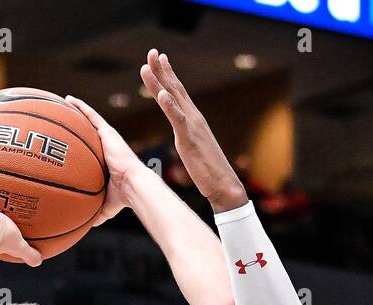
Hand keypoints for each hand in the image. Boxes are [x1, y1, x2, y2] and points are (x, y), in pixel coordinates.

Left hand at [63, 95, 144, 228]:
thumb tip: (88, 227)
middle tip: (63, 118)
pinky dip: (80, 107)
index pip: (92, 150)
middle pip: (90, 131)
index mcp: (107, 161)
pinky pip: (90, 115)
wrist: (133, 185)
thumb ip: (96, 212)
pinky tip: (67, 100)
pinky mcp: (108, 131)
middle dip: (78, 124)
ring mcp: (108, 137)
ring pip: (89, 119)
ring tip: (62, 103)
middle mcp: (107, 146)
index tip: (72, 141)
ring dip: (77, 110)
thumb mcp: (106, 205)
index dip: (83, 144)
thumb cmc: (122, 197)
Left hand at [141, 49, 247, 212]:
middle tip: (152, 51)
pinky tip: (161, 93)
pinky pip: (178, 119)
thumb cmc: (208, 171)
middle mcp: (193, 118)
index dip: (168, 75)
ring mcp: (192, 126)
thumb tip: (182, 134)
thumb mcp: (193, 149)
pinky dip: (169, 105)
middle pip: (174, 89)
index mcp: (193, 120)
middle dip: (162, 70)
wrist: (224, 185)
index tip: (159, 58)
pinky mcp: (189, 139)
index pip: (178, 93)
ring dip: (159, 81)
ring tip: (148, 65)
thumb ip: (187, 137)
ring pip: (173, 99)